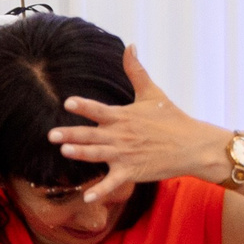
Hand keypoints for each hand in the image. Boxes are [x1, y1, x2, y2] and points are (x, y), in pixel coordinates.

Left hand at [47, 45, 234, 203]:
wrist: (193, 145)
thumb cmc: (172, 118)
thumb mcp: (152, 92)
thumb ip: (136, 71)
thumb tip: (130, 45)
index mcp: (123, 116)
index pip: (99, 110)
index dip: (84, 106)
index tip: (68, 102)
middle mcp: (121, 136)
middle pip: (92, 134)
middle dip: (71, 134)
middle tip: (51, 135)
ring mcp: (125, 155)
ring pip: (98, 155)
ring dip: (81, 154)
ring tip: (65, 152)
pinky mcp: (132, 172)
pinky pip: (113, 183)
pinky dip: (100, 191)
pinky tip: (85, 197)